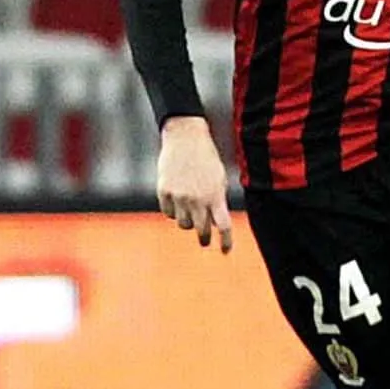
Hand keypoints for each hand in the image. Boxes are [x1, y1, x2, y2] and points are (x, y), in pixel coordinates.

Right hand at [157, 116, 232, 252]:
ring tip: (190, 211)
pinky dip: (173, 211)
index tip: (225, 251)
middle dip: (204, 238)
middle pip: (201, 230)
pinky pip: (168, 213)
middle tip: (204, 241)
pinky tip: (177, 201)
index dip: (225, 242)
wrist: (185, 137)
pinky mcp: (164, 191)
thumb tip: (214, 224)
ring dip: (188, 222)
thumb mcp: (219, 179)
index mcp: (215, 195)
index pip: (223, 226)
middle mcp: (197, 199)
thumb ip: (217, 201)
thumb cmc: (206, 158)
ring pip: (183, 224)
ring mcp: (179, 196)